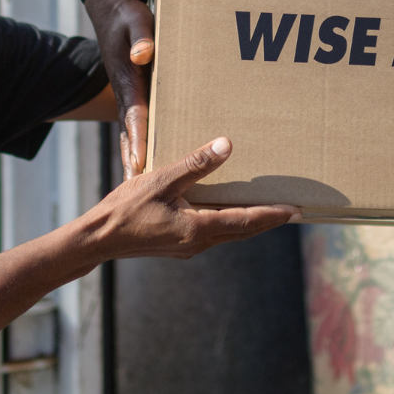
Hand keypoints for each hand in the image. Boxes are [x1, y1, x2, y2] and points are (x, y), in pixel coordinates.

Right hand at [85, 0, 154, 178]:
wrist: (111, 13)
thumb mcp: (135, 21)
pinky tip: (161, 163)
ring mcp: (130, 99)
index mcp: (127, 82)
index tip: (140, 165)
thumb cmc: (126, 17)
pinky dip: (147, 145)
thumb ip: (140, 37)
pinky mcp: (136, 97)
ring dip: (140, 161)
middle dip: (136, 165)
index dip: (139, 141)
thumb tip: (143, 54)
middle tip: (138, 196)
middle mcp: (127, 96)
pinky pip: (142, 126)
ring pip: (136, 135)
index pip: (134, 117)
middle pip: (133, 136)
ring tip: (147, 191)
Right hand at [87, 137, 296, 259]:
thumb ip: (195, 164)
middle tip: (292, 212)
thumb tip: (226, 145)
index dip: (272, 215)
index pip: (246, 221)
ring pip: (229, 234)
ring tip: (267, 210)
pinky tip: (227, 211)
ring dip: (249, 222)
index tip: (295, 210)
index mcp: (199, 228)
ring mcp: (188, 247)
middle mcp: (199, 243)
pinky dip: (229, 223)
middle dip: (268, 220)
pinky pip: (213, 233)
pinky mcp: (179, 245)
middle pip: (243, 231)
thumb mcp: (162, 180)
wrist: (98, 239)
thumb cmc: (127, 209)